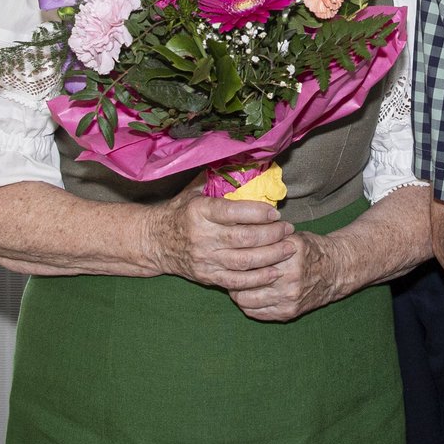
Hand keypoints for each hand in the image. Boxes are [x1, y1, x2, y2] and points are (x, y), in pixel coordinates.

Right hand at [142, 182, 296, 289]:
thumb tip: (243, 161)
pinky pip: (236, 282)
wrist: (154, 242)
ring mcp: (205, 259)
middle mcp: (203, 237)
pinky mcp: (207, 276)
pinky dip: (258, 279)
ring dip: (271, 256)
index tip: (275, 212)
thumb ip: (216, 180)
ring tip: (289, 248)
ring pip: (244, 262)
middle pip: (244, 239)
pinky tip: (274, 272)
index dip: (257, 213)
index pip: (232, 212)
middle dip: (272, 235)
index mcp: (199, 211)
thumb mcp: (193, 191)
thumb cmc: (179, 212)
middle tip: (288, 229)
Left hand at [229, 231, 349, 322]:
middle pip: (245, 281)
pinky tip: (247, 296)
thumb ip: (269, 238)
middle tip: (229, 271)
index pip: (250, 259)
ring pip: (247, 300)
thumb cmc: (312, 250)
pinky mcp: (288, 312)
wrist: (336, 271)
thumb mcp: (293, 236)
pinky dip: (248, 305)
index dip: (236, 257)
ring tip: (236, 284)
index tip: (231, 255)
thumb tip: (240, 237)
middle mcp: (289, 278)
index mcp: (289, 254)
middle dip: (232, 276)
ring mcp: (289, 299)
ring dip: (237, 293)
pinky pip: (257, 313)